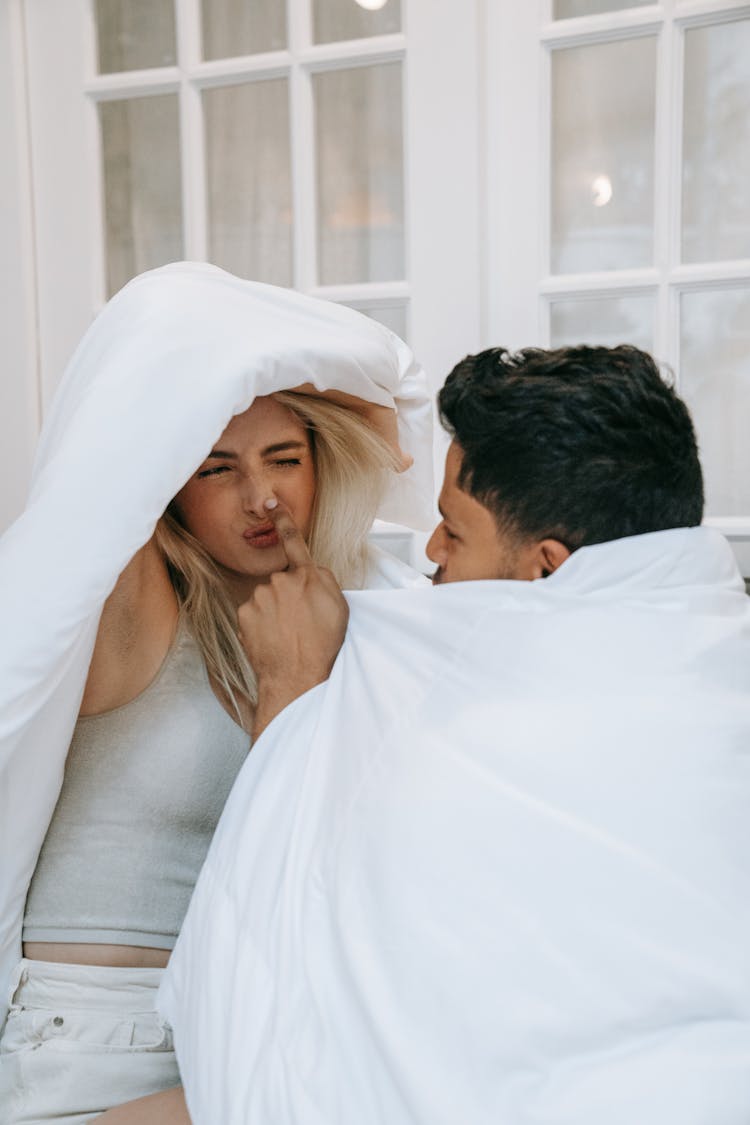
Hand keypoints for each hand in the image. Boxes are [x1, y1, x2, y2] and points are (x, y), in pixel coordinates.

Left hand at [237, 501, 348, 739]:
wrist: (297, 676)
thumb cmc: (323, 645)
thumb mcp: (340, 607)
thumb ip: (324, 580)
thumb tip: (310, 570)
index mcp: (306, 576)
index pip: (293, 541)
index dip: (283, 520)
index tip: (272, 504)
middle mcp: (280, 582)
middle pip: (283, 582)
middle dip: (288, 597)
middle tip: (301, 623)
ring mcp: (260, 598)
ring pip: (266, 599)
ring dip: (274, 612)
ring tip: (287, 635)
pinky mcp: (244, 615)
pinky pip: (253, 614)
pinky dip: (260, 624)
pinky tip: (272, 639)